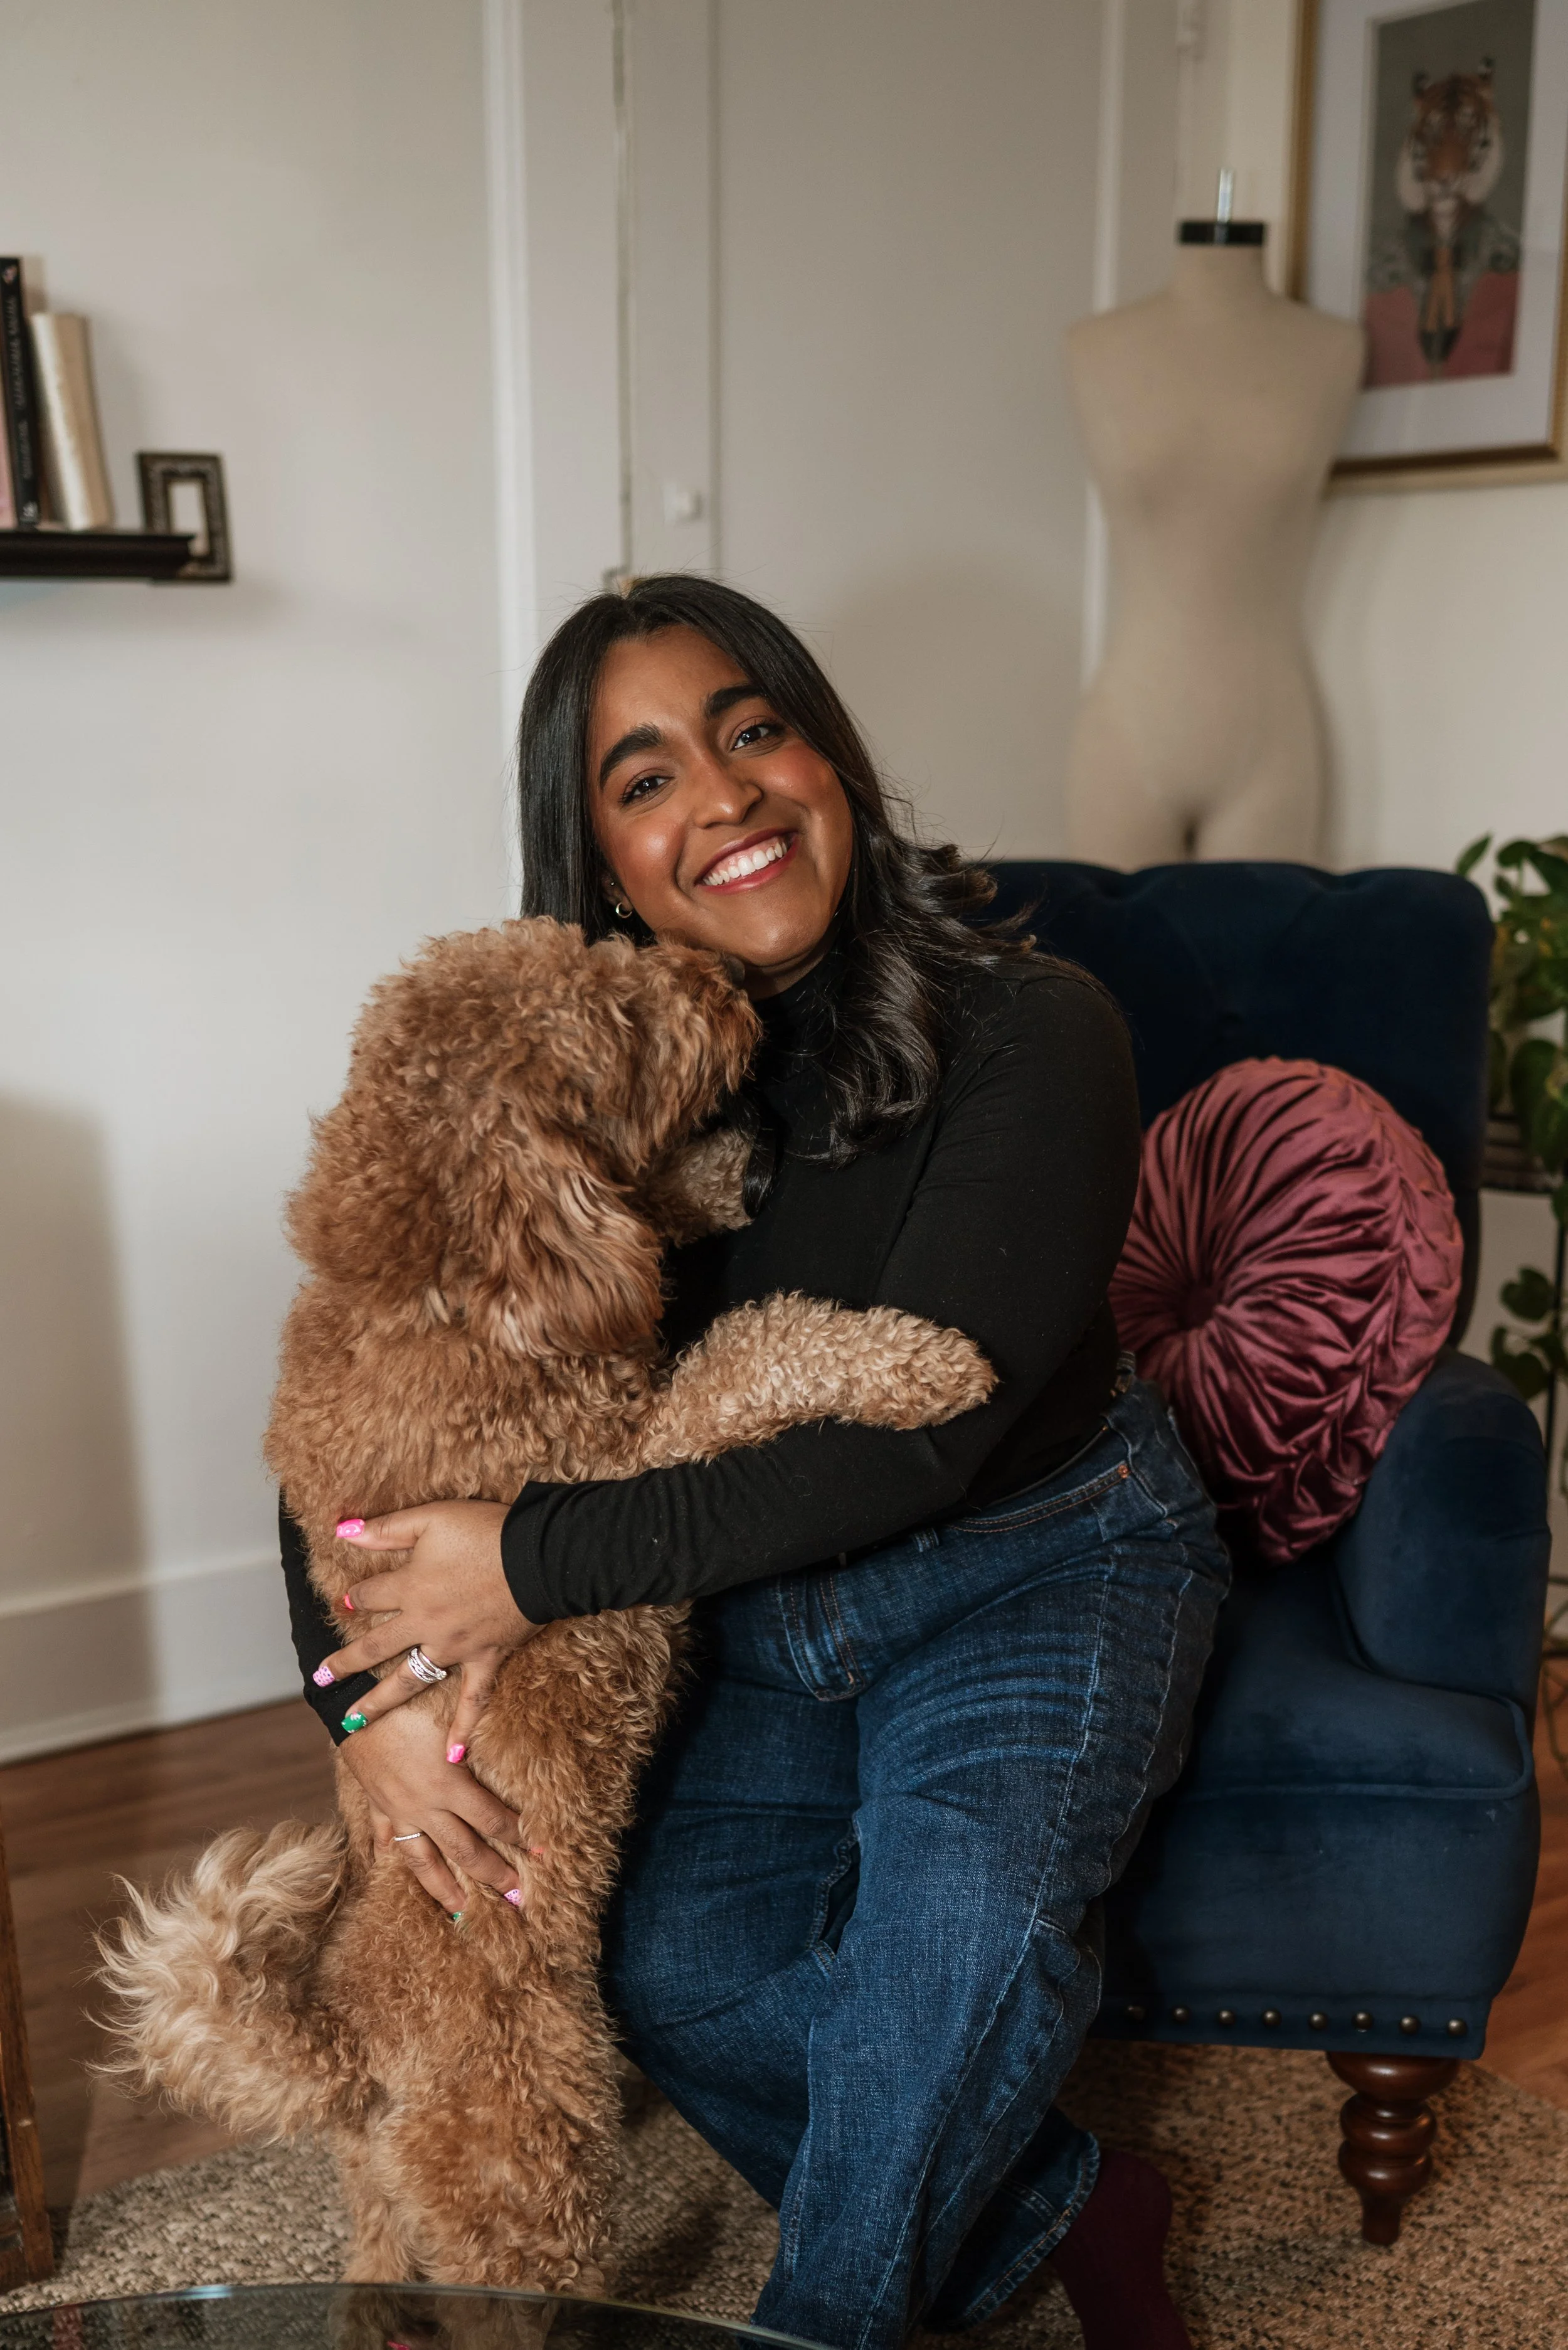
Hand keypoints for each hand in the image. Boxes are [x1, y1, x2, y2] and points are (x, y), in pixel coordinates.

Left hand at [317, 1499, 539, 1754]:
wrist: (541, 1555)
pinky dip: (464, 1729)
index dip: (355, 1597)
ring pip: (409, 1680)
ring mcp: (455, 1647)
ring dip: (378, 1702)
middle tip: (320, 1678)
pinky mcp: (487, 1659)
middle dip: (345, 1662)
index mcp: (410, 1588)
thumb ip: (386, 1528)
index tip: (344, 1602)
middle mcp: (425, 1623)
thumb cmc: (487, 1531)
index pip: (369, 1595)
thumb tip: (342, 1530)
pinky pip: (474, 1701)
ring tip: (352, 1722)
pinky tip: (452, 1757)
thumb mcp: (431, 1517)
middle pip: (375, 1647)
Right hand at [338, 1703, 524, 1914]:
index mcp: (449, 1785)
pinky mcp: (375, 1804)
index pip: (492, 1820)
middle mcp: (424, 1806)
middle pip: (464, 1851)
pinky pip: (382, 1838)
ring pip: (423, 1860)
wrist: (352, 1702)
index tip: (542, 1852)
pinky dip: (387, 1857)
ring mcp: (397, 1810)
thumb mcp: (452, 1719)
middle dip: (493, 1876)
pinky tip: (391, 1873)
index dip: (519, 1836)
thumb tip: (515, 1753)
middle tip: (517, 1898)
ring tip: (460, 1913)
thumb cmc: (410, 1702)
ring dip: (444, 1889)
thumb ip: (478, 1743)